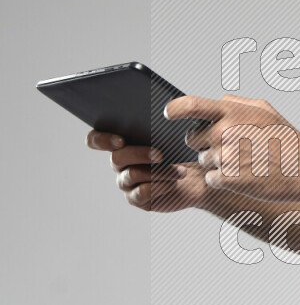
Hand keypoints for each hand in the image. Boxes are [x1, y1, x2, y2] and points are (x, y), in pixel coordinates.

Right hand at [86, 130, 208, 212]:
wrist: (200, 176)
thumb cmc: (185, 149)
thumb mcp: (175, 131)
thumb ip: (161, 120)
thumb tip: (160, 106)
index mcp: (121, 141)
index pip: (95, 139)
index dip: (101, 140)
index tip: (121, 140)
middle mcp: (119, 162)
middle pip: (115, 159)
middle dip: (138, 154)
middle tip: (160, 154)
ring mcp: (126, 182)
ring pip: (131, 175)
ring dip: (157, 171)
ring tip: (180, 170)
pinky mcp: (137, 198)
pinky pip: (142, 193)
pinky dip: (160, 186)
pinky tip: (174, 182)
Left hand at [163, 93, 299, 203]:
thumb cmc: (287, 140)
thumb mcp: (265, 110)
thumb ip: (237, 103)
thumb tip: (218, 100)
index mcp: (233, 111)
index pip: (190, 104)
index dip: (174, 109)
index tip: (168, 113)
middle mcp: (226, 131)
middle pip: (192, 138)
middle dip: (204, 144)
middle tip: (230, 148)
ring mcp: (227, 156)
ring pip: (203, 161)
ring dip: (217, 164)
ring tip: (244, 163)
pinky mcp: (230, 179)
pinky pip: (211, 179)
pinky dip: (224, 180)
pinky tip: (244, 176)